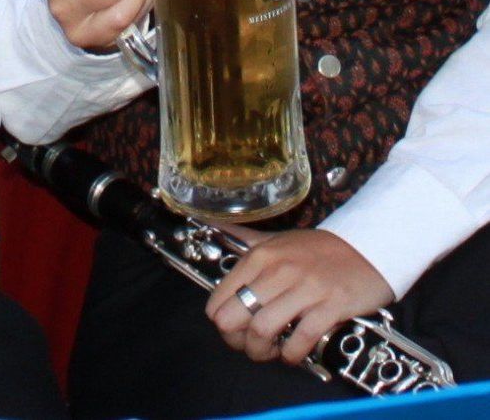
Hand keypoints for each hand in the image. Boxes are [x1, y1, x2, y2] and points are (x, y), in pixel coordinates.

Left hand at [206, 228, 393, 365]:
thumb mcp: (275, 240)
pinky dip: (292, 354)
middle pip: (234, 318)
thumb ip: (242, 240)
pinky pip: (301, 338)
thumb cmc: (318, 250)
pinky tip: (293, 353)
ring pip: (263, 329)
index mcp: (258, 257)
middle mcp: (276, 270)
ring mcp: (304, 288)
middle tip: (249, 346)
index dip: (221, 323)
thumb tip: (206, 223)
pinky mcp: (331, 305)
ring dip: (262, 351)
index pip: (218, 299)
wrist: (369, 249)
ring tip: (270, 352)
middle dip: (236, 341)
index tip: (234, 330)